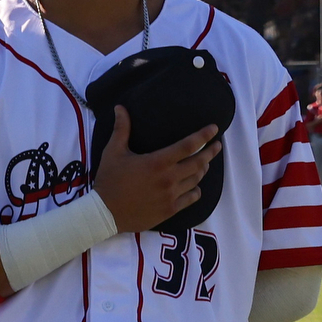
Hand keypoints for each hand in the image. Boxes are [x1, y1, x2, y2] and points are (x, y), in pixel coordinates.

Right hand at [91, 104, 220, 232]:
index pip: (189, 145)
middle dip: (211, 152)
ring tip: (204, 164)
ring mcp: (171, 195)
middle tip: (217, 146)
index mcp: (158, 162)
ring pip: (196, 180)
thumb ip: (121, 129)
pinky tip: (195, 187)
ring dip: (203, 170)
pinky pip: (191, 198)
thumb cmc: (109, 181)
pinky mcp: (170, 210)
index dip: (204, 135)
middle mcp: (169, 178)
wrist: (104, 213)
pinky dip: (196, 190)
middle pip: (199, 162)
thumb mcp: (113, 152)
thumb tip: (120, 108)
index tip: (214, 129)